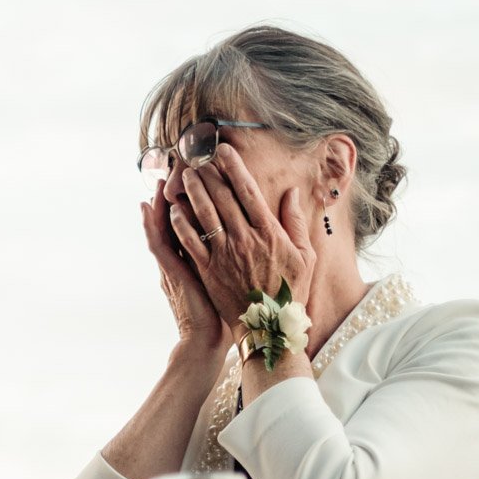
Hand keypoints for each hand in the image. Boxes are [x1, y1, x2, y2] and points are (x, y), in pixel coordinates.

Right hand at [141, 178, 229, 351]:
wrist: (214, 340)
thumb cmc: (227, 314)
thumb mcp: (230, 279)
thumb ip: (232, 255)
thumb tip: (241, 234)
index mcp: (202, 257)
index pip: (197, 221)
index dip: (197, 199)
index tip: (202, 176)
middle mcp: (185, 258)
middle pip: (180, 218)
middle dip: (180, 193)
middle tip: (179, 168)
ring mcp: (176, 265)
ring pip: (166, 227)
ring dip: (163, 201)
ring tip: (161, 179)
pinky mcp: (172, 273)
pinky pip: (160, 244)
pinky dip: (152, 225)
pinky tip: (148, 208)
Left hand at [172, 144, 315, 336]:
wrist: (269, 327)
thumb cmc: (290, 291)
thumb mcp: (306, 256)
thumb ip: (297, 222)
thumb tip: (292, 192)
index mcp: (269, 233)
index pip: (248, 192)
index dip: (234, 168)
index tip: (223, 151)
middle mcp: (245, 239)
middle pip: (223, 198)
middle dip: (209, 174)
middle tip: (198, 158)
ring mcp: (224, 255)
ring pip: (204, 216)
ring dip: (193, 193)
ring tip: (185, 176)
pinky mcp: (208, 270)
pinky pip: (190, 242)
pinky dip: (181, 224)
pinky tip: (173, 210)